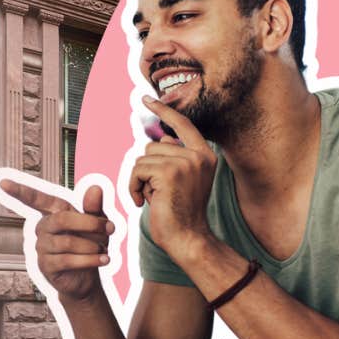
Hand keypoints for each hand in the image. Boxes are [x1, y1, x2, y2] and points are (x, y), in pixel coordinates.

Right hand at [0, 178, 113, 301]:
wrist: (88, 278)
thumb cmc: (91, 245)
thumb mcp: (97, 225)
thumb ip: (94, 208)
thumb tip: (95, 188)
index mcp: (53, 213)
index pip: (35, 199)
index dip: (20, 191)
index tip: (3, 182)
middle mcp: (43, 228)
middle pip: (62, 219)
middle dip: (89, 224)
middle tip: (110, 229)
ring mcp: (41, 248)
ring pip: (67, 242)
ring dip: (92, 246)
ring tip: (104, 251)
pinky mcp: (46, 266)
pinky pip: (68, 260)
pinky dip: (90, 260)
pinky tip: (103, 260)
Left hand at [129, 97, 215, 260]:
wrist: (188, 239)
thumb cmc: (180, 213)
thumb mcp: (182, 179)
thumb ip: (174, 156)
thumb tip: (160, 136)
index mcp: (205, 155)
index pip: (182, 124)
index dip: (164, 109)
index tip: (147, 99)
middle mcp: (198, 155)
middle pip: (153, 146)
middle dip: (147, 169)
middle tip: (158, 193)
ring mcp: (185, 162)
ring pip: (143, 159)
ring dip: (140, 180)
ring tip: (153, 198)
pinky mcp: (169, 172)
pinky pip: (137, 170)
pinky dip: (134, 187)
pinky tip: (144, 202)